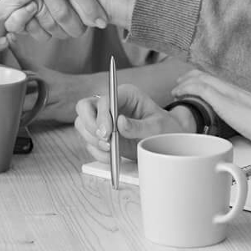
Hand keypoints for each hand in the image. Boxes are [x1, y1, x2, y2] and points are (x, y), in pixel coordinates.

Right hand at [72, 82, 189, 160]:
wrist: (167, 143)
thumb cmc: (165, 130)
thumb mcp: (157, 127)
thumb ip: (139, 126)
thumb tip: (120, 123)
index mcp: (126, 95)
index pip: (104, 99)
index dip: (102, 115)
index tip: (107, 133)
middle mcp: (111, 104)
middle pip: (84, 107)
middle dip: (90, 125)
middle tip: (104, 140)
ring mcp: (103, 120)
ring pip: (82, 125)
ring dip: (92, 139)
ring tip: (111, 149)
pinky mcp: (102, 135)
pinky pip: (89, 143)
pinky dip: (97, 152)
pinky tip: (112, 156)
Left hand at [172, 70, 250, 152]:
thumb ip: (248, 120)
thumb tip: (247, 129)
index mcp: (242, 92)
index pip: (218, 80)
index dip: (203, 79)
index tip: (193, 84)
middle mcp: (235, 88)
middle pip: (207, 75)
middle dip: (191, 78)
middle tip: (179, 85)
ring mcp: (229, 93)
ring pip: (201, 79)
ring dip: (185, 82)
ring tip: (176, 90)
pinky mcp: (224, 100)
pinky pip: (200, 88)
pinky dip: (187, 88)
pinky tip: (179, 93)